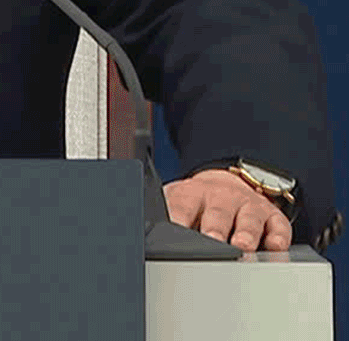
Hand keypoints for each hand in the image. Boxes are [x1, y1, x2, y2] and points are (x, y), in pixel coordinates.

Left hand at [164, 169, 292, 251]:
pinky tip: (275, 246)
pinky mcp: (272, 216)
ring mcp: (248, 206)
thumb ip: (167, 216)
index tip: (176, 232)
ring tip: (243, 245)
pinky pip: (278, 226)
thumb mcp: (176, 203)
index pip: (183, 206)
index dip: (179, 219)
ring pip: (249, 219)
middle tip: (212, 241)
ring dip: (246, 233)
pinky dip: (278, 236)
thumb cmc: (196, 202)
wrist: (225, 182)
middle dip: (215, 228)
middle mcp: (221, 198)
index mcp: (192, 194)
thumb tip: (148, 232)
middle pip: (218, 213)